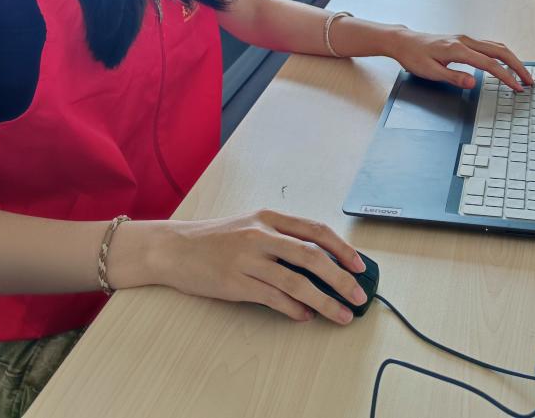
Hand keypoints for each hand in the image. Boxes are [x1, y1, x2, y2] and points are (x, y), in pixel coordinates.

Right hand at [156, 209, 366, 324]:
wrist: (174, 248)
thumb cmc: (216, 239)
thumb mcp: (251, 226)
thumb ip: (282, 238)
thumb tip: (321, 262)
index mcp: (269, 217)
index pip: (316, 230)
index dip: (342, 248)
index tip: (360, 265)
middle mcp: (261, 235)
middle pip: (312, 256)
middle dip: (341, 278)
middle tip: (358, 295)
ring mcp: (248, 259)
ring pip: (296, 282)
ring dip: (324, 301)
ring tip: (340, 314)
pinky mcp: (236, 283)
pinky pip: (273, 298)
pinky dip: (294, 309)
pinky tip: (306, 317)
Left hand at [388, 29, 533, 91]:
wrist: (405, 42)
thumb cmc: (415, 56)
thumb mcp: (430, 72)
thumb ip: (453, 77)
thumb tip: (473, 82)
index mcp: (458, 49)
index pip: (489, 64)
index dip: (506, 77)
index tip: (517, 87)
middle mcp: (465, 41)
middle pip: (500, 52)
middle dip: (517, 67)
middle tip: (529, 81)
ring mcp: (466, 39)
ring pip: (497, 47)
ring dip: (512, 60)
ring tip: (522, 74)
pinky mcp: (464, 41)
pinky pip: (489, 46)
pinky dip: (502, 55)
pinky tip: (506, 63)